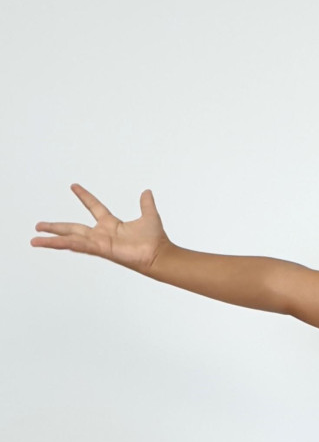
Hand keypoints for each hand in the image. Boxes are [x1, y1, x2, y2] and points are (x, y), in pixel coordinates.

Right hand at [31, 184, 170, 273]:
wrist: (160, 255)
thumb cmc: (155, 241)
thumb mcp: (149, 216)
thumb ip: (146, 204)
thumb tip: (147, 191)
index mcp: (111, 225)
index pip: (94, 207)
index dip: (84, 196)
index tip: (73, 186)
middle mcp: (102, 235)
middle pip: (72, 228)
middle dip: (55, 227)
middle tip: (38, 226)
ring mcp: (100, 243)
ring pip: (70, 239)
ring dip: (52, 240)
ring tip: (35, 240)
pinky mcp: (101, 250)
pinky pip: (80, 245)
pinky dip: (66, 243)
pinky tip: (50, 242)